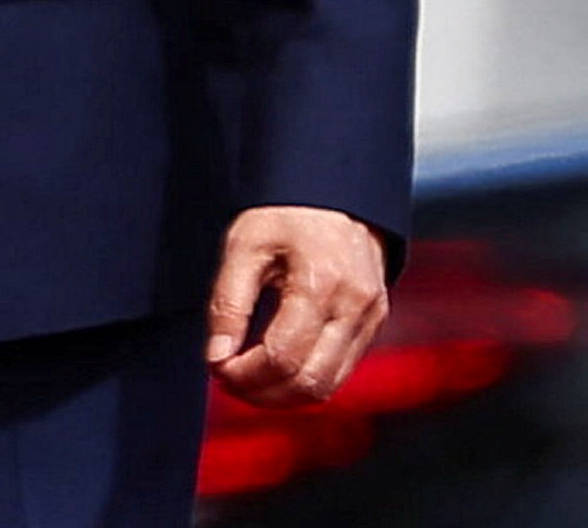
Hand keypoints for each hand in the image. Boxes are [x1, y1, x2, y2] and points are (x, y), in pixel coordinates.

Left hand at [207, 205, 391, 406]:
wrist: (335, 196)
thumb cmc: (285, 216)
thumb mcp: (244, 246)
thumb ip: (228, 303)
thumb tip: (217, 355)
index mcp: (321, 285)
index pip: (283, 356)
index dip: (246, 373)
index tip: (217, 368)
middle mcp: (354, 309)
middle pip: (311, 381)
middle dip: (263, 392)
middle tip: (227, 380)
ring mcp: (370, 320)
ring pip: (330, 385)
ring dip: (285, 395)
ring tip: (247, 380)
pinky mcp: (374, 325)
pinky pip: (341, 371)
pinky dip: (306, 381)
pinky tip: (276, 369)